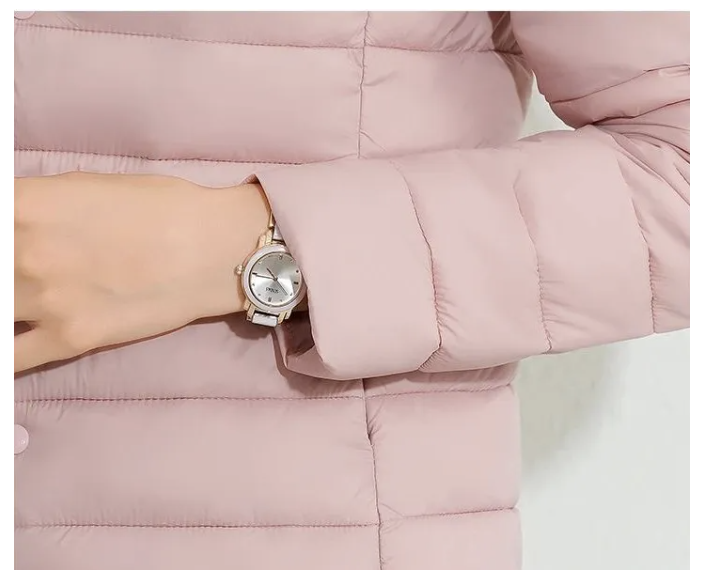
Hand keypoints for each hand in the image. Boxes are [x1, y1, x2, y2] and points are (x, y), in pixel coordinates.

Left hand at [14, 172, 268, 372]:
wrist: (213, 248)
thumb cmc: (162, 206)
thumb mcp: (88, 185)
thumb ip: (35, 203)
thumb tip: (11, 219)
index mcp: (25, 204)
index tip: (0, 249)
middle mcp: (24, 252)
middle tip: (12, 278)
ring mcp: (45, 300)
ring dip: (2, 306)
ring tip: (16, 299)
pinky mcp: (70, 338)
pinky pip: (8, 359)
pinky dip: (0, 358)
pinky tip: (9, 344)